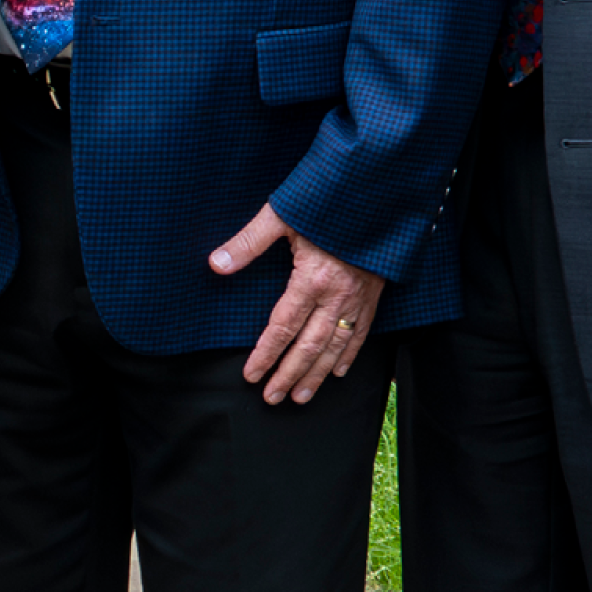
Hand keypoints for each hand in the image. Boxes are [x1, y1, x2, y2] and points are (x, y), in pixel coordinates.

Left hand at [207, 208, 383, 403]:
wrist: (375, 193)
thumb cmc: (326, 201)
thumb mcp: (282, 215)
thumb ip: (249, 242)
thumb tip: (216, 264)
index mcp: (312, 279)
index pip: (283, 327)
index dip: (266, 354)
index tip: (252, 375)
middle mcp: (337, 296)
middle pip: (309, 346)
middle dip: (289, 375)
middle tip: (273, 397)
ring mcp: (358, 298)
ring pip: (336, 347)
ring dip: (317, 375)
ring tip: (301, 396)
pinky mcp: (373, 295)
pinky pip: (361, 333)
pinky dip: (349, 356)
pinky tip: (339, 372)